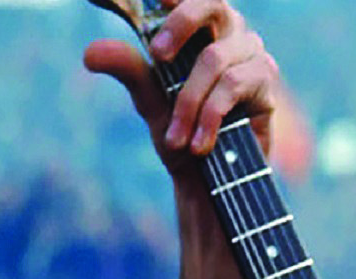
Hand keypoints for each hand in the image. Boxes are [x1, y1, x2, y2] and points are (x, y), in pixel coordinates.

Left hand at [83, 0, 283, 167]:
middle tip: (157, 54)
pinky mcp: (265, 83)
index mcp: (200, 27)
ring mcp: (252, 55)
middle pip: (212, 2)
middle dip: (181, 23)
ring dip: (189, 102)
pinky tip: (199, 145)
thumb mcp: (149, 101)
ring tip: (175, 139)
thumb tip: (90, 53)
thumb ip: (128, 71)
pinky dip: (209, 116)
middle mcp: (229, 32)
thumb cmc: (180, 133)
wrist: (208, 183)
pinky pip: (233, 86)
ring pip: (214, 58)